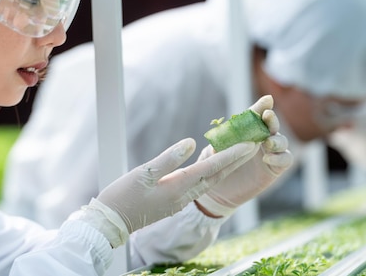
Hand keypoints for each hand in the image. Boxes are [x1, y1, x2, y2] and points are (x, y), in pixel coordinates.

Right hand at [95, 137, 257, 236]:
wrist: (111, 222)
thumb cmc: (123, 196)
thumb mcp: (144, 173)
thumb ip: (169, 158)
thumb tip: (192, 142)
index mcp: (178, 187)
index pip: (211, 168)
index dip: (231, 155)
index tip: (249, 145)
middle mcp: (183, 196)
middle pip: (216, 175)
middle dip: (236, 160)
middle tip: (254, 146)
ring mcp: (179, 201)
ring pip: (209, 181)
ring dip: (226, 167)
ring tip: (239, 154)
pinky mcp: (173, 202)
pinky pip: (199, 185)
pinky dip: (211, 173)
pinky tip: (213, 167)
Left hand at [196, 95, 293, 216]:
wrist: (218, 192)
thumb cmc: (215, 167)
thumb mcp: (212, 155)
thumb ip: (216, 147)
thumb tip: (217, 144)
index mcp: (246, 131)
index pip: (255, 116)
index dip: (261, 106)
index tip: (267, 99)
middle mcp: (260, 139)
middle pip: (272, 125)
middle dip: (271, 120)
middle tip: (267, 116)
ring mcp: (270, 153)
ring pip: (282, 141)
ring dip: (277, 139)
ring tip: (268, 143)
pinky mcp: (274, 168)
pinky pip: (286, 159)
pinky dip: (280, 157)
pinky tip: (267, 159)